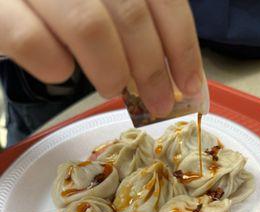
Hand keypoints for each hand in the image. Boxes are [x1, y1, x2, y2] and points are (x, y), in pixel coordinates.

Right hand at [0, 0, 205, 116]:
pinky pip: (33, 41)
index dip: (181, 46)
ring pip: (88, 26)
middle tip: (159, 103)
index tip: (190, 86)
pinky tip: (59, 70)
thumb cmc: (59, 5)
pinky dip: (53, 65)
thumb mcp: (104, 1)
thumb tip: (172, 73)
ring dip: (111, 70)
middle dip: (151, 70)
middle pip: (130, 14)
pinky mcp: (1, 9)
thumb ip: (128, 21)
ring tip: (113, 89)